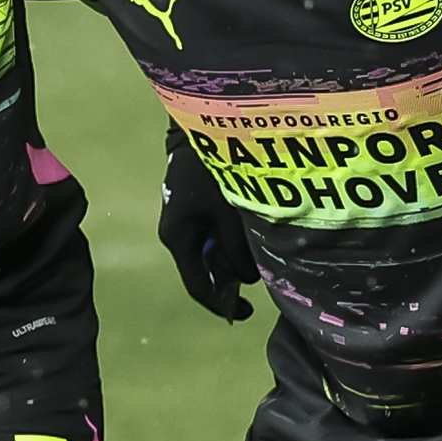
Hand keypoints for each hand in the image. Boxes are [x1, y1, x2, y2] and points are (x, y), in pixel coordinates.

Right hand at [158, 135, 255, 323]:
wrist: (203, 127)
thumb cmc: (216, 168)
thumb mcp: (231, 213)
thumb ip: (238, 249)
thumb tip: (248, 277)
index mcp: (178, 237)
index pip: (198, 286)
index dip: (222, 305)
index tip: (246, 313)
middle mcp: (177, 233)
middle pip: (207, 270)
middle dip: (236, 276)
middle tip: (265, 269)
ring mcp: (185, 220)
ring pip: (213, 253)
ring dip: (237, 256)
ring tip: (263, 245)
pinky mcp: (196, 207)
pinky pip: (215, 234)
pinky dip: (234, 239)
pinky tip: (256, 230)